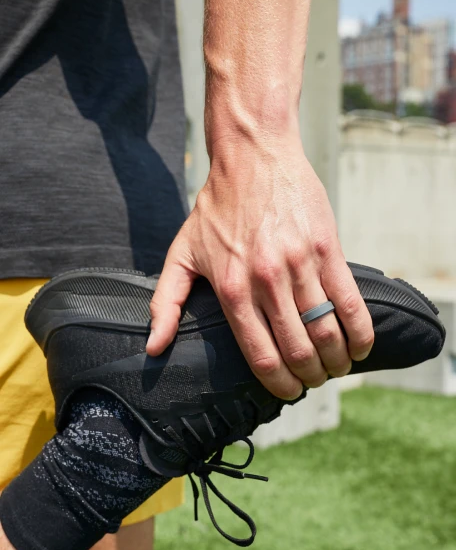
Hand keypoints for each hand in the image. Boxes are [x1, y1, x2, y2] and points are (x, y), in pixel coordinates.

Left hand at [146, 133, 373, 399]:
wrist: (252, 155)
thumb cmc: (215, 208)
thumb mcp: (181, 254)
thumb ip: (166, 303)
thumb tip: (153, 348)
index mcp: (231, 289)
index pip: (261, 356)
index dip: (280, 384)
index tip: (289, 393)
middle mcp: (266, 281)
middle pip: (298, 350)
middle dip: (311, 377)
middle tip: (314, 381)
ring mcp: (299, 264)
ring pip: (326, 330)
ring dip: (336, 361)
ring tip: (336, 368)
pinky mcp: (326, 248)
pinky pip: (350, 302)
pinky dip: (360, 332)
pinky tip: (360, 347)